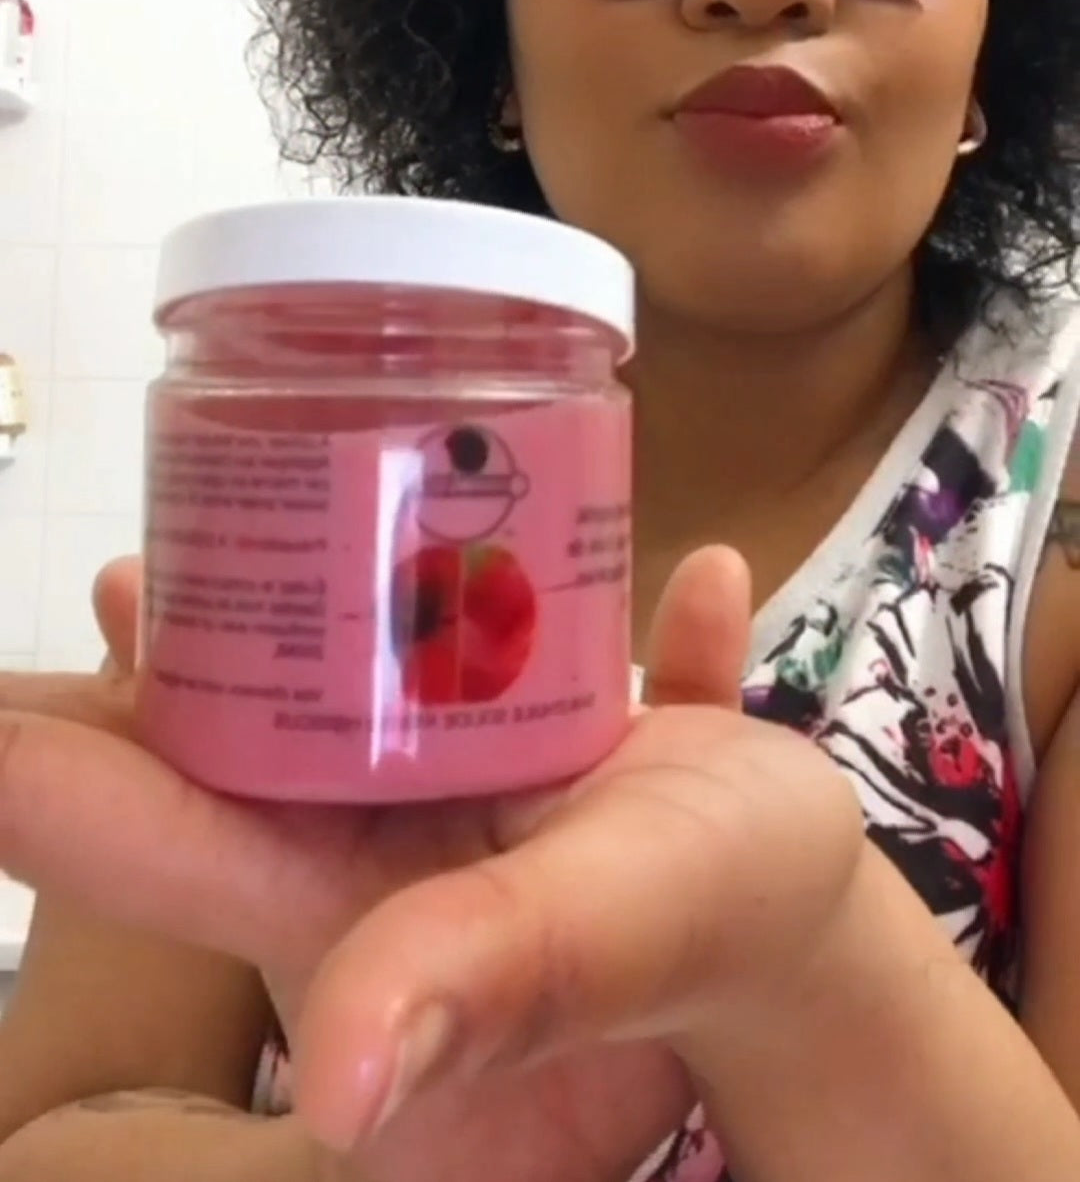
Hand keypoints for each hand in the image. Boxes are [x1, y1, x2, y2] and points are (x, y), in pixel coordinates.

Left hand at [0, 550, 862, 1176]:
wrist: (814, 928)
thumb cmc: (734, 925)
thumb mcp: (626, 923)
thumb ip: (495, 973)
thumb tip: (337, 1090)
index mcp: (368, 900)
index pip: (185, 841)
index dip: (65, 789)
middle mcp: (391, 845)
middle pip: (244, 752)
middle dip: (150, 677)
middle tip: (97, 572)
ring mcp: (473, 786)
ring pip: (345, 694)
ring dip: (264, 623)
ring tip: (173, 538)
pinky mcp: (557, 728)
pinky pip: (512, 643)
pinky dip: (497, 588)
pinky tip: (465, 522)